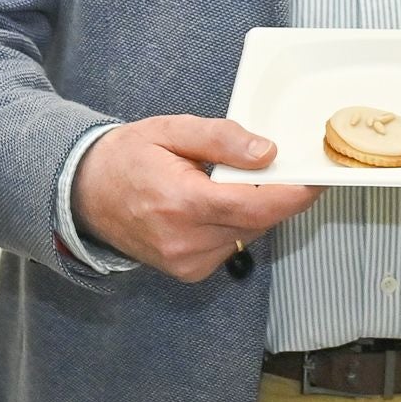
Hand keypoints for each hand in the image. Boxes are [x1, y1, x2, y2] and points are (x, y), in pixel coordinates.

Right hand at [74, 117, 320, 281]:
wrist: (83, 194)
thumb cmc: (126, 158)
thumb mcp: (172, 130)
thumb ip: (222, 139)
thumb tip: (267, 153)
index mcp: (182, 203)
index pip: (258, 206)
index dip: (296, 193)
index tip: (317, 177)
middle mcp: (186, 241)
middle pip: (259, 220)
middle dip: (273, 193)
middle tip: (267, 164)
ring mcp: (187, 262)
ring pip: (249, 234)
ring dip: (250, 208)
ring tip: (221, 183)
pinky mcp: (189, 272)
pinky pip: (231, 245)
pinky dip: (233, 223)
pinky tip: (209, 205)